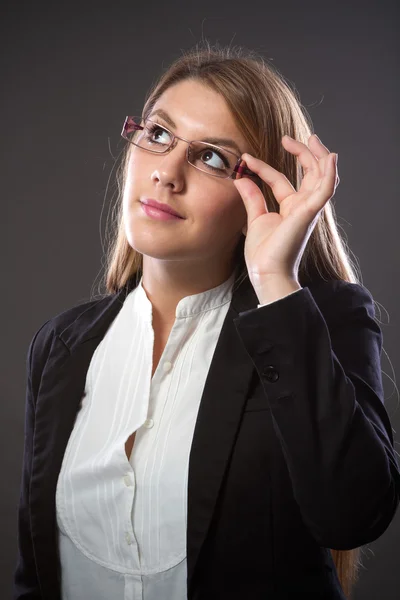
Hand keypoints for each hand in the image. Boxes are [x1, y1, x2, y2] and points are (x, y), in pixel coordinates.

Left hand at [233, 134, 338, 294]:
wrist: (266, 271)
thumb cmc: (264, 252)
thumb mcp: (255, 218)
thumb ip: (252, 196)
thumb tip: (240, 177)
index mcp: (290, 208)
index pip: (280, 180)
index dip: (263, 167)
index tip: (246, 159)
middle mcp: (303, 206)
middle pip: (309, 173)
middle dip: (303, 153)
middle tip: (290, 138)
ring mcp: (309, 209)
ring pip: (321, 176)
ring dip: (319, 156)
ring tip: (310, 138)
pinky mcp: (310, 212)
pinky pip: (326, 189)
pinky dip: (330, 173)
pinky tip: (329, 157)